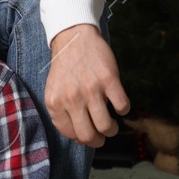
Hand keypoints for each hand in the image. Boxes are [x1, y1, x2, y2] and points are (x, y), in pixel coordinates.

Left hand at [46, 23, 130, 147]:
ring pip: (107, 126)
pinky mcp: (109, 80)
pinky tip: (117, 102)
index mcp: (55, 103)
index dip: (82, 138)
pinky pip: (123, 107)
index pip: (70, 135)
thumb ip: (62, 113)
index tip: (88, 133)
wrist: (73, 37)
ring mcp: (91, 89)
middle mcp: (71, 98)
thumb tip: (79, 137)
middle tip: (102, 135)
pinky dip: (124, 109)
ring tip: (112, 124)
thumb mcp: (55, 91)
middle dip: (98, 141)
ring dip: (113, 130)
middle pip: (89, 136)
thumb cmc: (65, 68)